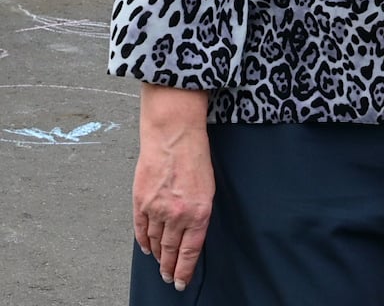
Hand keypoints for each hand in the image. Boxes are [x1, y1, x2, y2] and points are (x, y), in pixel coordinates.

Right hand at [132, 84, 212, 290]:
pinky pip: (140, 228)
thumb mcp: (208, 188)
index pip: (190, 251)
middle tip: (168, 278)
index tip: (180, 282)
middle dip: (169, 267)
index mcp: (199, 212)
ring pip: (154, 241)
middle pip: (170, 250)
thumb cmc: (195, 157)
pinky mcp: (140, 202)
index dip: (184, 270)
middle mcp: (177, 215)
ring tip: (159, 265)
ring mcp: (156, 209)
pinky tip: (146, 248)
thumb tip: (192, 233)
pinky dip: (143, 241)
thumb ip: (199, 213)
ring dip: (157, 256)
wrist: (174, 136)